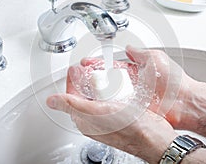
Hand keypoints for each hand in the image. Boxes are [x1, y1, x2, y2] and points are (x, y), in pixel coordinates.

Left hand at [47, 65, 177, 162]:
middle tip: (88, 67)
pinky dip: (113, 87)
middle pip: (85, 94)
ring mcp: (108, 115)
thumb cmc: (129, 128)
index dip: (72, 80)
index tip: (75, 68)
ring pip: (99, 94)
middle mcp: (95, 118)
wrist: (154, 136)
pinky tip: (117, 82)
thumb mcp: (97, 112)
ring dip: (100, 81)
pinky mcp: (121, 112)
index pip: (72, 96)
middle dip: (86, 79)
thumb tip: (51, 101)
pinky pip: (113, 96)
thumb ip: (73, 105)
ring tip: (102, 71)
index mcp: (85, 119)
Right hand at [81, 45, 194, 126]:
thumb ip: (140, 53)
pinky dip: (103, 104)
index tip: (86, 62)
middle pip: (106, 80)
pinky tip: (92, 101)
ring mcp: (130, 98)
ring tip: (79, 87)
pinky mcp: (131, 110)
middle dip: (91, 77)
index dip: (98, 64)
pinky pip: (114, 106)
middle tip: (77, 75)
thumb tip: (130, 47)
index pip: (111, 66)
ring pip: (107, 94)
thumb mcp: (156, 58)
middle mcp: (130, 85)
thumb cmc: (175, 82)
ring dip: (94, 91)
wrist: (184, 103)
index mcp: (135, 72)